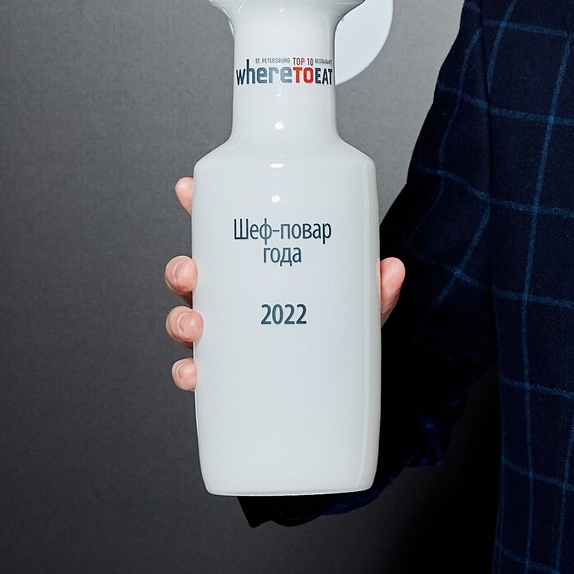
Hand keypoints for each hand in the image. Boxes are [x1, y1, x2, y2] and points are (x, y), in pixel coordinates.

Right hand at [163, 176, 404, 390]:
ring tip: (197, 325)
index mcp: (255, 272)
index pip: (222, 234)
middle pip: (192, 278)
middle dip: (180, 271)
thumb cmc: (338, 332)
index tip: (186, 189)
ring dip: (180, 322)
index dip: (198, 208)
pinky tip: (193, 375)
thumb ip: (375, 290)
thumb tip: (393, 269)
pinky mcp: (227, 375)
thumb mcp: (358, 306)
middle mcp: (233, 301)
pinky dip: (187, 375)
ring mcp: (226, 337)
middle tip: (191, 272)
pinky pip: (197, 374)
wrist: (340, 384)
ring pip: (186, 322)